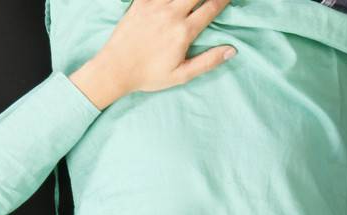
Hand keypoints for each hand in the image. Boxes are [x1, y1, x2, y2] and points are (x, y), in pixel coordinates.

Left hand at [69, 0, 236, 108]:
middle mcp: (171, 15)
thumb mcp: (180, 75)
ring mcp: (154, 7)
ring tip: (190, 1)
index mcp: (183, 32)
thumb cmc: (147, 75)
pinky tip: (169, 0)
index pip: (212, 7)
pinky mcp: (139, 3)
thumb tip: (232, 50)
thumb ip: (207, 62)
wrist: (113, 70)